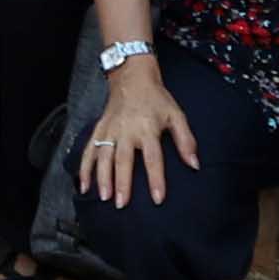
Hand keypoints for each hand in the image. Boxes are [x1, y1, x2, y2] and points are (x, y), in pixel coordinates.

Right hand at [78, 57, 190, 207]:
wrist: (132, 76)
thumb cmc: (156, 98)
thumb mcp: (176, 115)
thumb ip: (186, 140)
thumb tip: (194, 164)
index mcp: (147, 128)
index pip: (153, 158)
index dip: (156, 179)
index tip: (157, 198)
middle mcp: (126, 130)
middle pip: (123, 160)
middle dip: (122, 183)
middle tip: (122, 203)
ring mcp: (110, 130)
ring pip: (103, 157)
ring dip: (102, 178)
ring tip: (103, 197)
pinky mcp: (99, 129)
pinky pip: (89, 150)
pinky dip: (84, 168)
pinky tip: (83, 184)